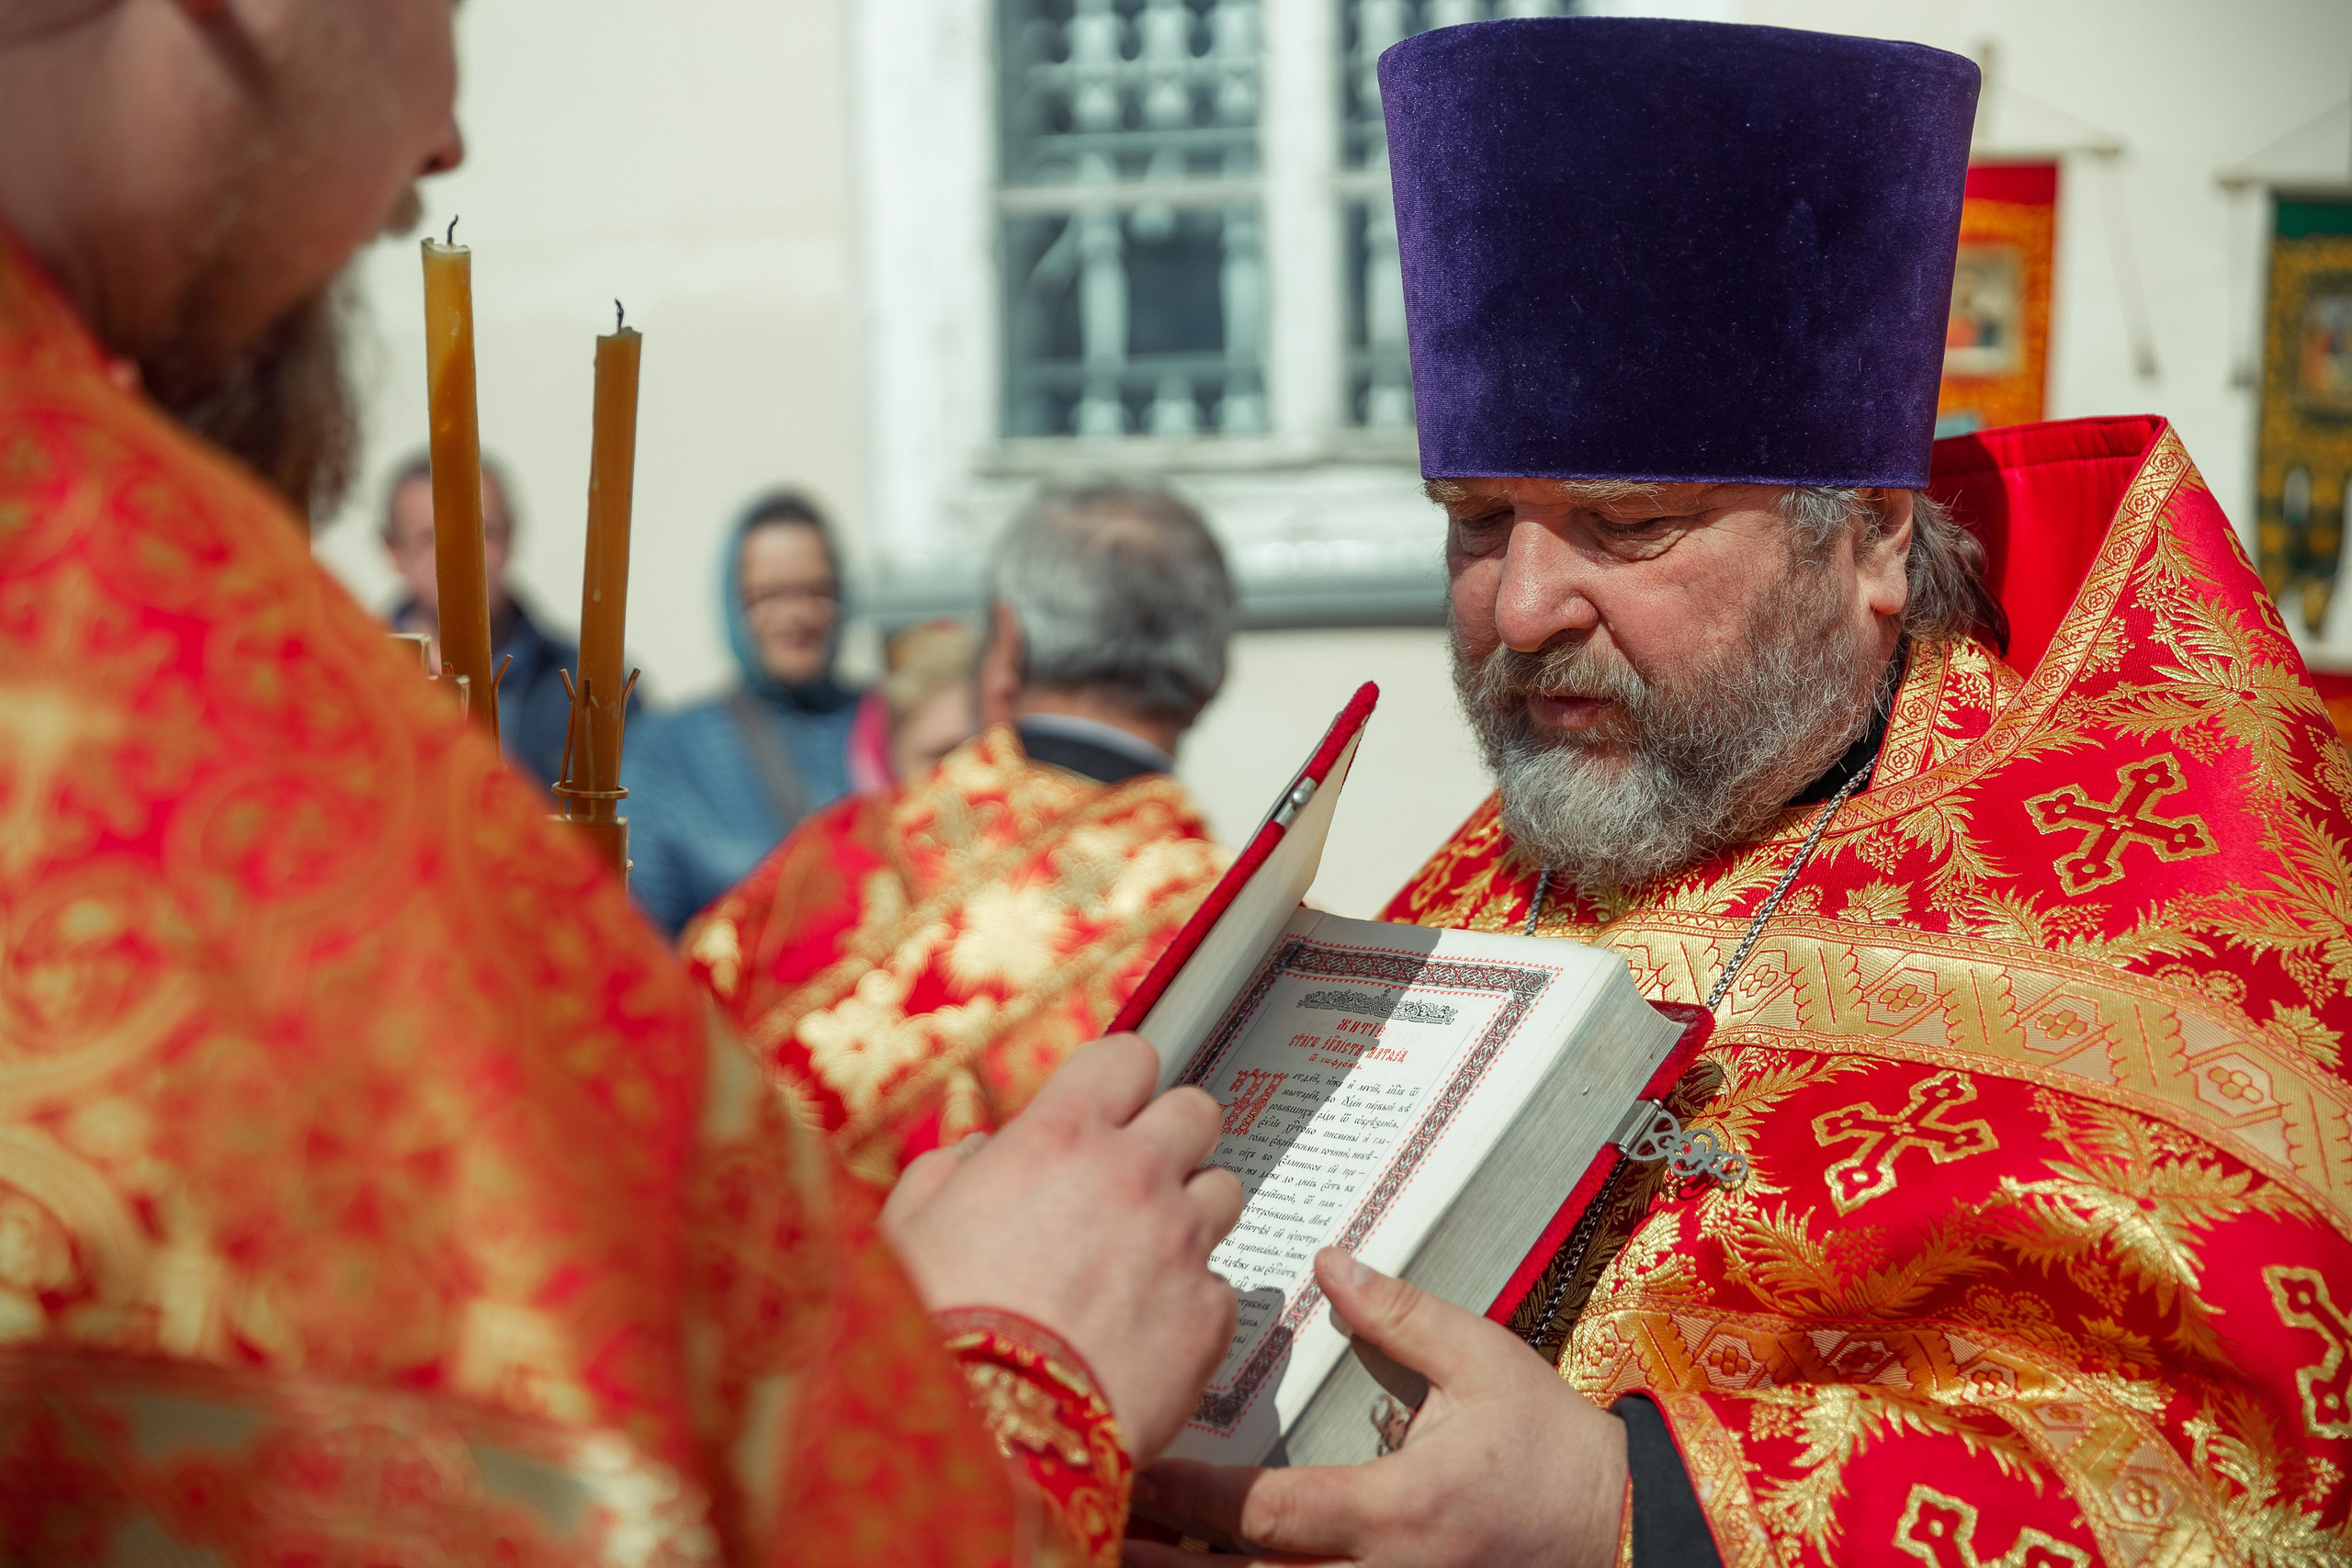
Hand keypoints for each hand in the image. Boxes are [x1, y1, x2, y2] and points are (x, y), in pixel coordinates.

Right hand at [881, 1035, 1243, 1461]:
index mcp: (1059, 1135)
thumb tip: (977, 1154)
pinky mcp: (1209, 1317)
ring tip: (1142, 1259)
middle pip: (1197, 1111)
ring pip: (1224, 1190)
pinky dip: (1191, 1303)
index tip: (1106, 1108)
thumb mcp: (907, 1230)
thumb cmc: (931, 1330)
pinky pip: (1221, 1287)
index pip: (1128, 1056)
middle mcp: (1134, 1174)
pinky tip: (1146, 1334)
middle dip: (1170, 1138)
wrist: (983, 1437)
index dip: (1118, 1081)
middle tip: (1133, 1180)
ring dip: (1190, 1213)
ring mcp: (1181, 1243)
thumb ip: (948, 1171)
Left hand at [1126, 1248, 1627, 1566]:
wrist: (1624, 1531)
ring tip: (1127, 1544)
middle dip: (1167, 1558)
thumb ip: (1400, 1313)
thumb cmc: (1553, 1449)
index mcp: (1396, 1511)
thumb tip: (1330, 1258)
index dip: (1190, 1498)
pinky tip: (1207, 1564)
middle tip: (1099, 1518)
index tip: (1133, 1467)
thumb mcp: (1483, 1362)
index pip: (1265, 1513)